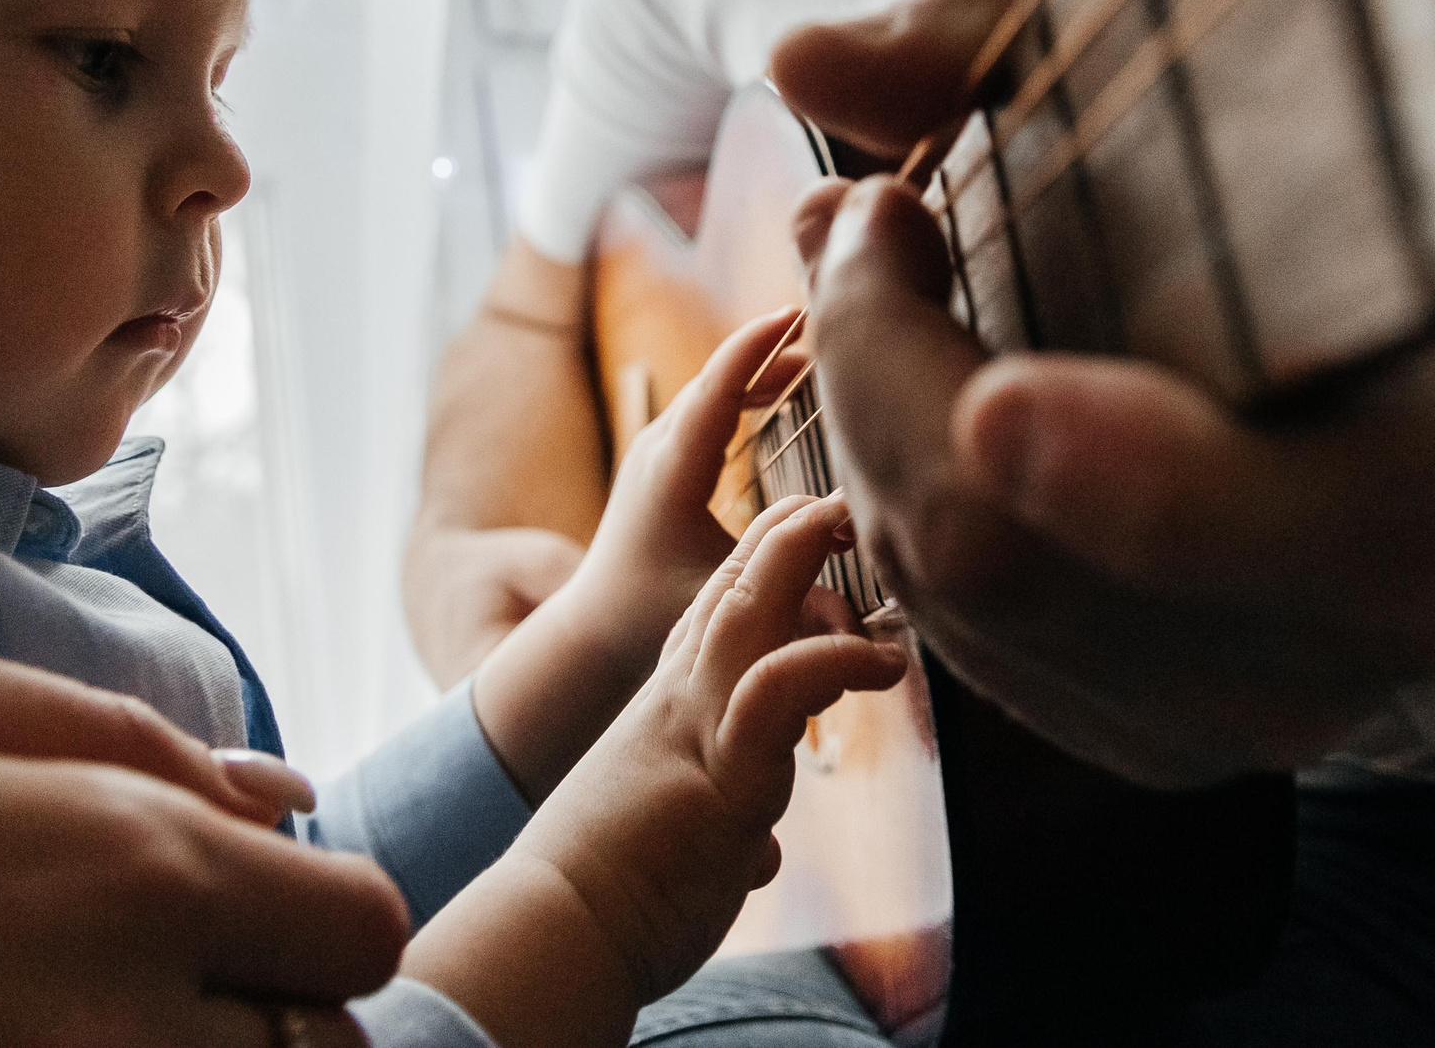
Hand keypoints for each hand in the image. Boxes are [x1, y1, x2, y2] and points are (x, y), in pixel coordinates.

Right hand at [409, 495, 908, 1047]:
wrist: (554, 932)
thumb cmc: (610, 898)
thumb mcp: (676, 840)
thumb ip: (719, 828)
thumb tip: (757, 855)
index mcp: (664, 714)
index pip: (711, 617)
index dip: (754, 566)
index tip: (797, 528)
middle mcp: (676, 706)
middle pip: (728, 592)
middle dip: (780, 537)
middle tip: (834, 502)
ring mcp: (695, 732)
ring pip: (747, 616)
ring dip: (798, 565)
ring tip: (855, 533)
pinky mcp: (720, 776)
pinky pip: (776, 691)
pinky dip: (829, 661)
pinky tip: (880, 660)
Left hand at [472, 309, 806, 802]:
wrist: (592, 626)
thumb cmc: (651, 617)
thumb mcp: (725, 604)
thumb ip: (791, 596)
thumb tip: (860, 599)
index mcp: (671, 473)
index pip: (714, 392)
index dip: (754, 349)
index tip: (794, 314)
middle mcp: (658, 449)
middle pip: (716, 378)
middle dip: (768, 345)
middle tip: (826, 318)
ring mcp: (656, 450)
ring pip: (712, 388)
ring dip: (759, 366)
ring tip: (814, 346)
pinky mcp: (663, 459)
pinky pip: (708, 405)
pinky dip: (746, 386)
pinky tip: (784, 384)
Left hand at [773, 0, 1434, 787]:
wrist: (1408, 332)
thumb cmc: (1310, 171)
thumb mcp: (1178, 56)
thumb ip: (992, 42)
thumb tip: (801, 57)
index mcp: (1422, 502)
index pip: (1179, 516)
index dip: (1018, 417)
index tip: (903, 228)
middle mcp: (1343, 651)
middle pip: (991, 551)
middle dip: (874, 363)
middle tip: (866, 218)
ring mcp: (1241, 720)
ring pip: (945, 600)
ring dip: (869, 423)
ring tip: (887, 275)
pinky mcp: (1147, 740)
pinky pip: (953, 639)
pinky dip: (901, 499)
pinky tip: (920, 388)